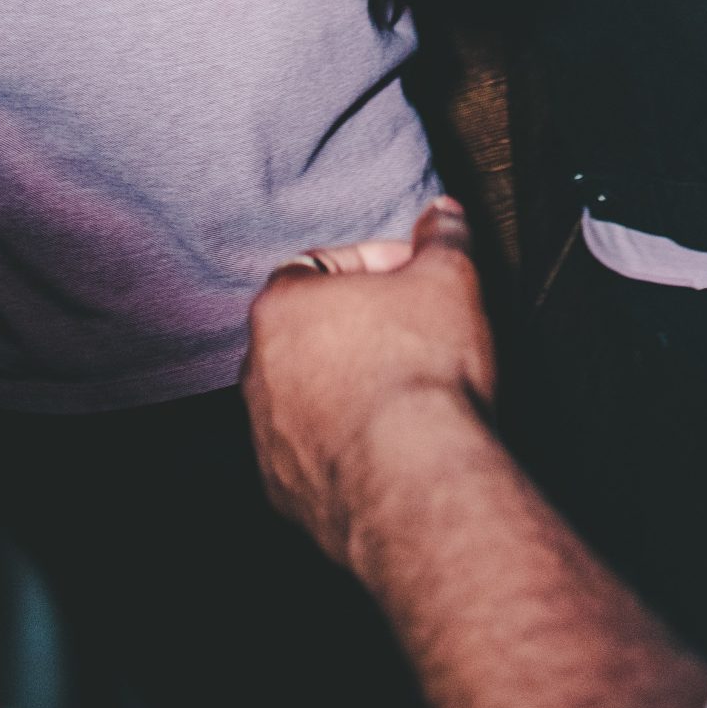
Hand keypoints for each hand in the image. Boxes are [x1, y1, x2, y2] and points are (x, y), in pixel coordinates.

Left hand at [243, 199, 495, 565]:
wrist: (416, 483)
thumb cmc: (422, 371)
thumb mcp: (449, 276)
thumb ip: (442, 236)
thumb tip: (443, 214)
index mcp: (281, 307)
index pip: (322, 266)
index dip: (376, 265)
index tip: (415, 278)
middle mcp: (258, 371)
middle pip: (313, 332)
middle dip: (362, 327)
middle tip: (417, 333)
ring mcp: (267, 438)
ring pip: (310, 396)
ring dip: (352, 388)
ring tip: (411, 394)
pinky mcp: (286, 493)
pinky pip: (316, 455)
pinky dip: (349, 446)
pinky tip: (396, 447)